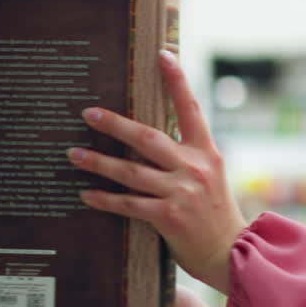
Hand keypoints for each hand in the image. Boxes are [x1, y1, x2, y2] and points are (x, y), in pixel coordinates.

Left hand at [68, 50, 247, 292]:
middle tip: (88, 114)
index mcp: (207, 152)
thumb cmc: (216, 213)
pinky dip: (105, 199)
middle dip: (114, 124)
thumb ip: (187, 156)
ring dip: (99, 163)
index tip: (162, 55)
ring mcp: (182, 192)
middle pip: (147, 137)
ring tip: (74, 155)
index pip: (190, 108)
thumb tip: (149, 139)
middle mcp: (195, 167)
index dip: (177, 80)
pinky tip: (86, 194)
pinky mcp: (169, 216)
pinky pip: (129, 204)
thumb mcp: (211, 175)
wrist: (231, 251)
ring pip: (131, 171)